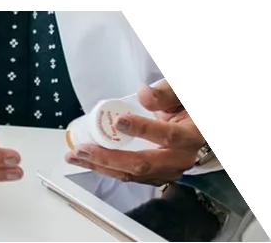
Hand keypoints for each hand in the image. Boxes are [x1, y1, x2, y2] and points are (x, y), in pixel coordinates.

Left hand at [66, 81, 205, 185]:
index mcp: (190, 136)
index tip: (119, 121)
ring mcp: (167, 172)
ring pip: (131, 174)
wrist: (195, 126)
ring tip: (74, 156)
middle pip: (142, 164)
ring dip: (101, 166)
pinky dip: (107, 169)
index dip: (143, 129)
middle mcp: (180, 159)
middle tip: (81, 149)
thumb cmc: (184, 107)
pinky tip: (87, 161)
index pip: (168, 136)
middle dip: (108, 158)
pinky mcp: (155, 177)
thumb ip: (165, 93)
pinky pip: (129, 176)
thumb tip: (143, 95)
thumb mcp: (180, 94)